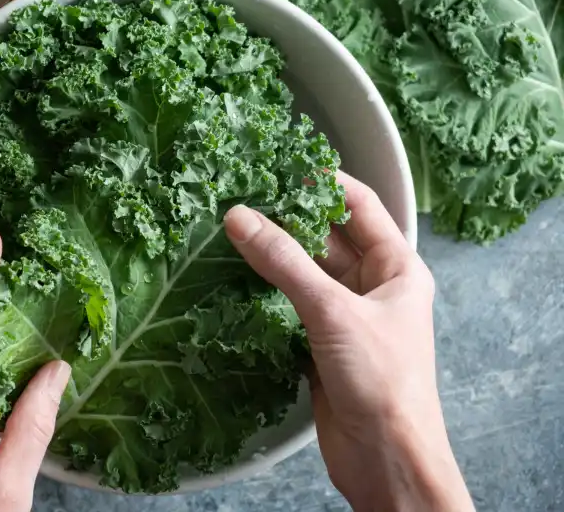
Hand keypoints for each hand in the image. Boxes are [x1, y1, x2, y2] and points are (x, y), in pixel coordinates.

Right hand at [224, 173, 473, 511]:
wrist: (385, 459)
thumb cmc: (382, 382)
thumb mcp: (333, 311)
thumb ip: (284, 262)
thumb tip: (239, 216)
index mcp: (396, 268)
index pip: (359, 206)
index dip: (322, 181)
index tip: (279, 164)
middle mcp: (373, 288)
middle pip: (325, 238)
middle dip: (286, 218)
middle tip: (241, 197)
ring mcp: (345, 318)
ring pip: (303, 274)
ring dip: (272, 257)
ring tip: (228, 231)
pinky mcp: (320, 346)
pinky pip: (289, 307)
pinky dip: (265, 295)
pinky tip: (233, 281)